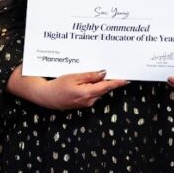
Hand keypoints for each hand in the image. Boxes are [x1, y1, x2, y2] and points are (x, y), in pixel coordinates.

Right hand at [8, 66, 128, 110]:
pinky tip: (86, 81)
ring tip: (94, 73)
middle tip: (112, 69)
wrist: (47, 96)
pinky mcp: (83, 104)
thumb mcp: (74, 77)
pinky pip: (92, 94)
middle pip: (103, 89)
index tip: (126, 79)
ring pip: (98, 91)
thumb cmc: (58, 86)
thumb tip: (103, 74)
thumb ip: (90, 76)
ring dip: (98, 83)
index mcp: (87, 93)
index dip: (117, 83)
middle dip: (107, 80)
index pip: (106, 87)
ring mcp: (86, 103)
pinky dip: (92, 87)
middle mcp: (89, 101)